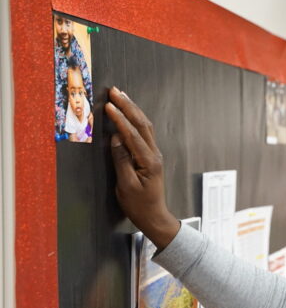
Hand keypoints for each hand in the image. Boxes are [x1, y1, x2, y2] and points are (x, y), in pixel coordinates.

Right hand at [105, 87, 179, 249]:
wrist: (154, 216)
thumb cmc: (139, 205)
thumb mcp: (126, 186)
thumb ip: (121, 161)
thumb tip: (116, 138)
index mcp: (148, 161)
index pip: (133, 135)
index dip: (120, 119)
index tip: (109, 106)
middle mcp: (154, 154)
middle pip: (142, 124)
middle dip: (128, 106)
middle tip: (115, 91)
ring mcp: (154, 154)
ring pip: (145, 126)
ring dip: (133, 110)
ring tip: (121, 96)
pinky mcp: (151, 156)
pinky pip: (144, 133)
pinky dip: (135, 120)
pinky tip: (129, 113)